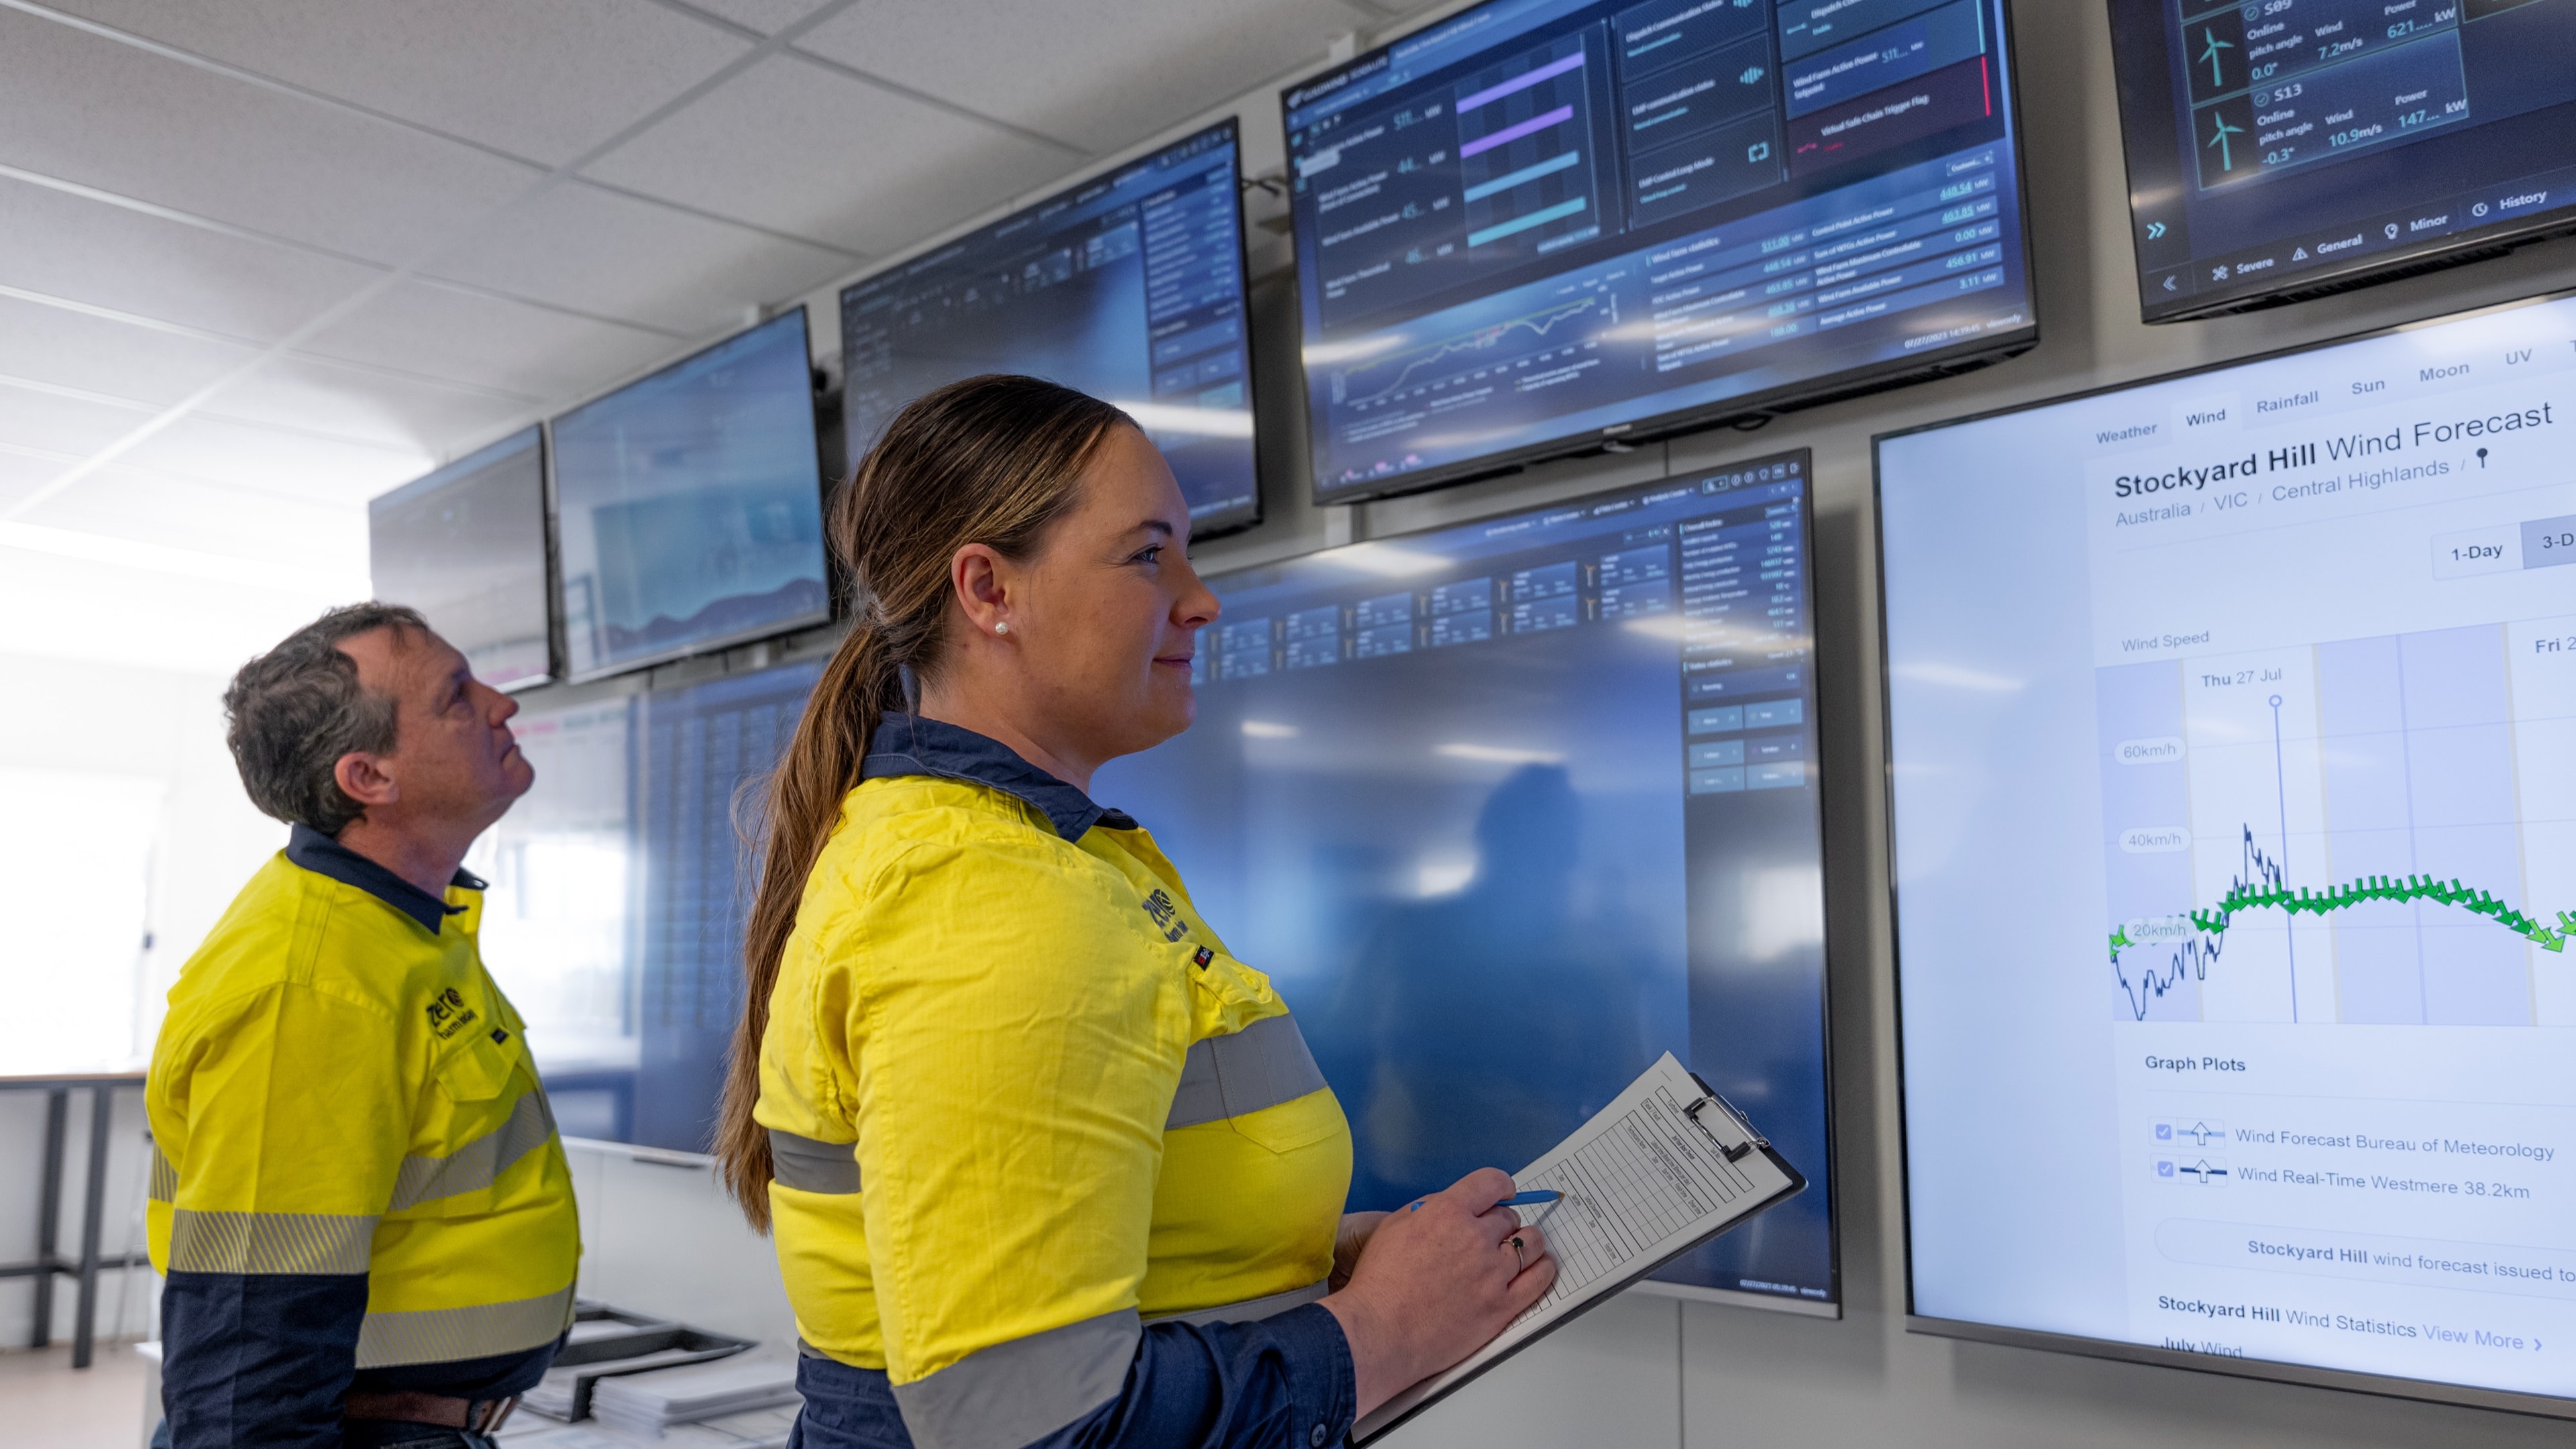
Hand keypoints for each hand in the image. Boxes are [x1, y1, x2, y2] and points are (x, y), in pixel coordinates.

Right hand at [1320, 1168, 1555, 1417]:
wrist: (1380, 1331)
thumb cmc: (1379, 1281)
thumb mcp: (1395, 1226)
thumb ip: (1429, 1209)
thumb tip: (1455, 1206)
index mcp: (1448, 1213)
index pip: (1492, 1183)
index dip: (1501, 1186)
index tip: (1502, 1194)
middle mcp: (1476, 1238)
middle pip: (1509, 1218)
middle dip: (1501, 1223)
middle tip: (1491, 1236)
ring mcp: (1493, 1274)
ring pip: (1530, 1244)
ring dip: (1525, 1243)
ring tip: (1518, 1251)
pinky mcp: (1502, 1306)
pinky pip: (1539, 1280)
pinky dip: (1543, 1269)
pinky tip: (1539, 1268)